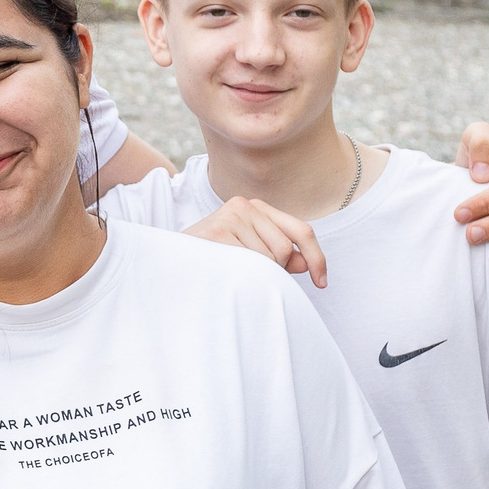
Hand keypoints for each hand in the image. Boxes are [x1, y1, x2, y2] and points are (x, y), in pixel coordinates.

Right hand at [186, 197, 326, 287]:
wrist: (165, 261)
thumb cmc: (209, 258)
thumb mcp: (246, 252)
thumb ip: (276, 254)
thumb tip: (303, 262)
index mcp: (254, 207)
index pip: (300, 230)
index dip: (316, 257)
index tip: (322, 282)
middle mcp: (244, 205)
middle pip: (285, 248)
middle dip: (274, 269)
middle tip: (245, 272)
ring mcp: (229, 216)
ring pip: (269, 259)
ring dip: (255, 273)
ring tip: (229, 269)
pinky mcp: (217, 232)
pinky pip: (250, 263)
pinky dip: (242, 274)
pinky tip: (222, 270)